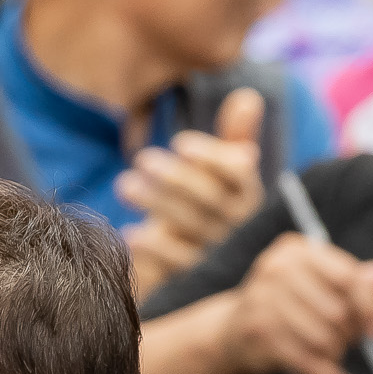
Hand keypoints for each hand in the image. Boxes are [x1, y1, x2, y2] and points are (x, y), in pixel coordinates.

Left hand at [118, 89, 267, 296]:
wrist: (193, 261)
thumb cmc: (206, 204)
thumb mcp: (220, 170)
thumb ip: (234, 136)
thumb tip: (247, 96)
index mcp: (247, 194)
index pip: (237, 173)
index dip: (211, 157)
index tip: (179, 143)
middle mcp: (236, 225)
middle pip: (208, 199)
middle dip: (174, 178)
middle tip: (141, 160)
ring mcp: (215, 253)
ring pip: (189, 227)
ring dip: (155, 204)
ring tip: (125, 184)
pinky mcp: (192, 277)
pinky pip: (175, 264)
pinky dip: (152, 249)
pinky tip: (130, 233)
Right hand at [225, 233, 372, 373]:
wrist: (234, 330)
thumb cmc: (291, 304)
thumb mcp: (326, 285)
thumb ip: (368, 281)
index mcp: (296, 251)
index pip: (350, 278)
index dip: (372, 308)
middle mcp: (276, 270)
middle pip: (338, 311)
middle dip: (349, 334)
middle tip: (344, 343)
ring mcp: (263, 302)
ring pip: (324, 338)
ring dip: (335, 355)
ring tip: (330, 357)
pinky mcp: (257, 334)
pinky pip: (306, 361)